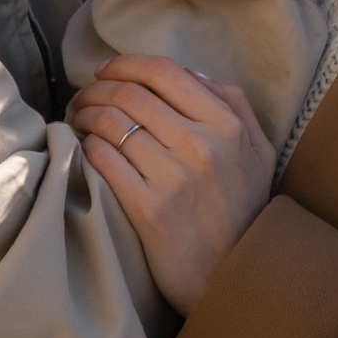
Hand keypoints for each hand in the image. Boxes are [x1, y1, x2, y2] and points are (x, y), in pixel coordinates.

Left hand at [73, 55, 275, 314]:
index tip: (107, 70)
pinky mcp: (148, 208)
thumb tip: (188, 73)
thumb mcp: (258, 150)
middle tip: (84, 96)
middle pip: (131, 94)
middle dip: (97, 88)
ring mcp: (174, 176)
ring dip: (85, 114)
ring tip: (78, 119)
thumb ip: (233, 104)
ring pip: (111, 123)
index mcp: (228, 123)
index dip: (126, 64)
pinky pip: (104, 159)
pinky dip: (87, 146)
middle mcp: (202, 144)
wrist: (234, 274)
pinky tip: (85, 148)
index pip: (165, 71)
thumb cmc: (243, 208)